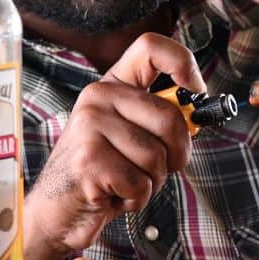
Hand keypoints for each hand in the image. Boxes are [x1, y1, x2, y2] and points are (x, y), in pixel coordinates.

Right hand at [23, 33, 205, 259]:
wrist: (59, 211)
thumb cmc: (104, 173)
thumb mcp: (131, 135)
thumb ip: (160, 119)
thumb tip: (200, 110)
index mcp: (113, 85)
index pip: (150, 48)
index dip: (184, 64)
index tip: (198, 92)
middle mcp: (98, 97)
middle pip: (170, 118)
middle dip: (178, 154)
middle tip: (158, 169)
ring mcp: (89, 126)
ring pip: (157, 157)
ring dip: (152, 182)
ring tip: (124, 183)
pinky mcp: (88, 160)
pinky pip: (140, 184)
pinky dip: (136, 199)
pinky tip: (114, 196)